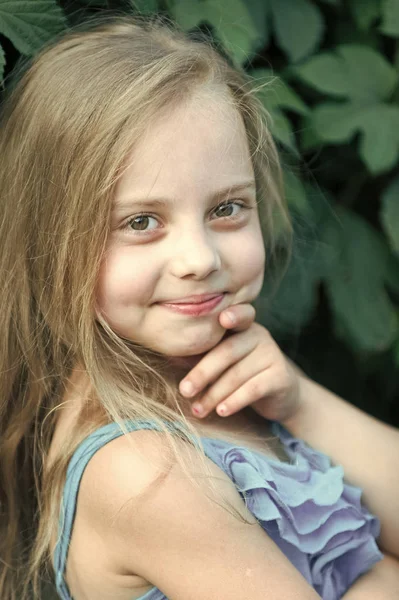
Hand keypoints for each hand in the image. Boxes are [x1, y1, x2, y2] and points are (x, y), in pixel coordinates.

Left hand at [179, 303, 301, 421]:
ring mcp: (272, 354)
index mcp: (242, 326)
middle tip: (184, 391)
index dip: (233, 315)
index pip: (240, 315)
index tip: (222, 318)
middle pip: (227, 352)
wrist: (281, 395)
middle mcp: (259, 335)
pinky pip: (254, 389)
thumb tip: (169, 355)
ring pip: (237, 374)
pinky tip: (222, 411)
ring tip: (198, 410)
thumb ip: (201, 355)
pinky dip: (235, 401)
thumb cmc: (242, 373)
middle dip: (202, 373)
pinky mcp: (280, 377)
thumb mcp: (223, 361)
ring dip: (214, 394)